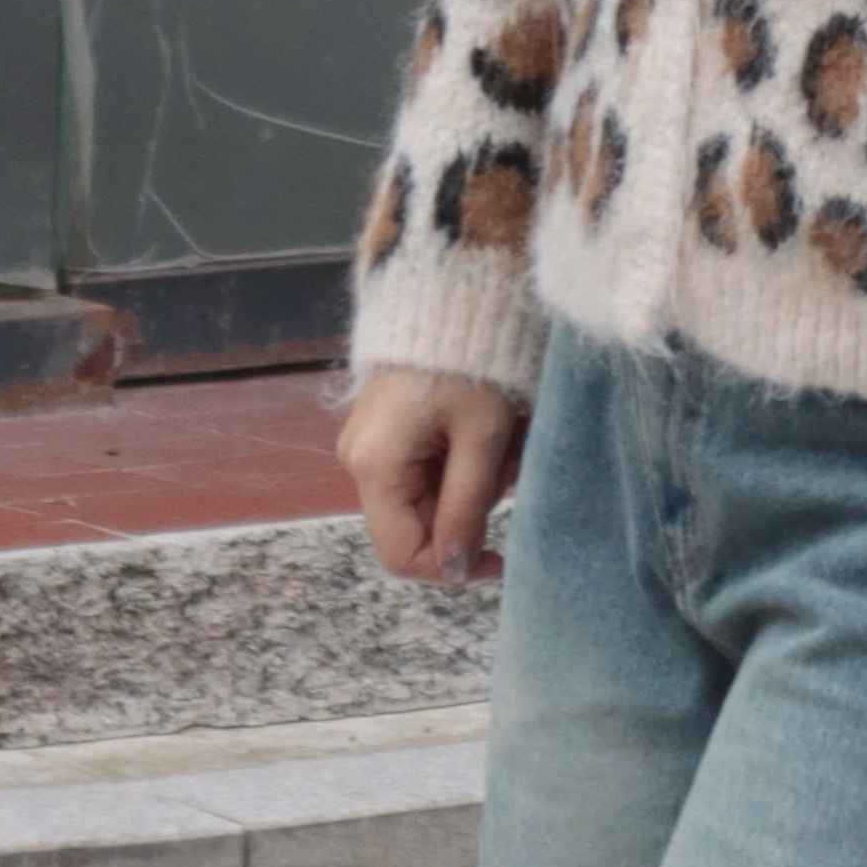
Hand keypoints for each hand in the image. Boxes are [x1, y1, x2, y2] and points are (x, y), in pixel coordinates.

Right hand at [339, 366, 525, 584]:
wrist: (451, 295)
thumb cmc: (470, 361)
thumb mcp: (481, 439)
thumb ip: (466, 509)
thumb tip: (455, 570)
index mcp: (374, 465)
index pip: (402, 553)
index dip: (450, 568)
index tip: (502, 557)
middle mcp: (358, 460)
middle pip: (413, 527)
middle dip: (466, 515)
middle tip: (507, 475)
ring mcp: (368, 445)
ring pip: (422, 502)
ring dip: (467, 489)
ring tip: (500, 444)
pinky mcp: (384, 432)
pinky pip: (421, 474)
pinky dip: (457, 468)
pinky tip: (481, 436)